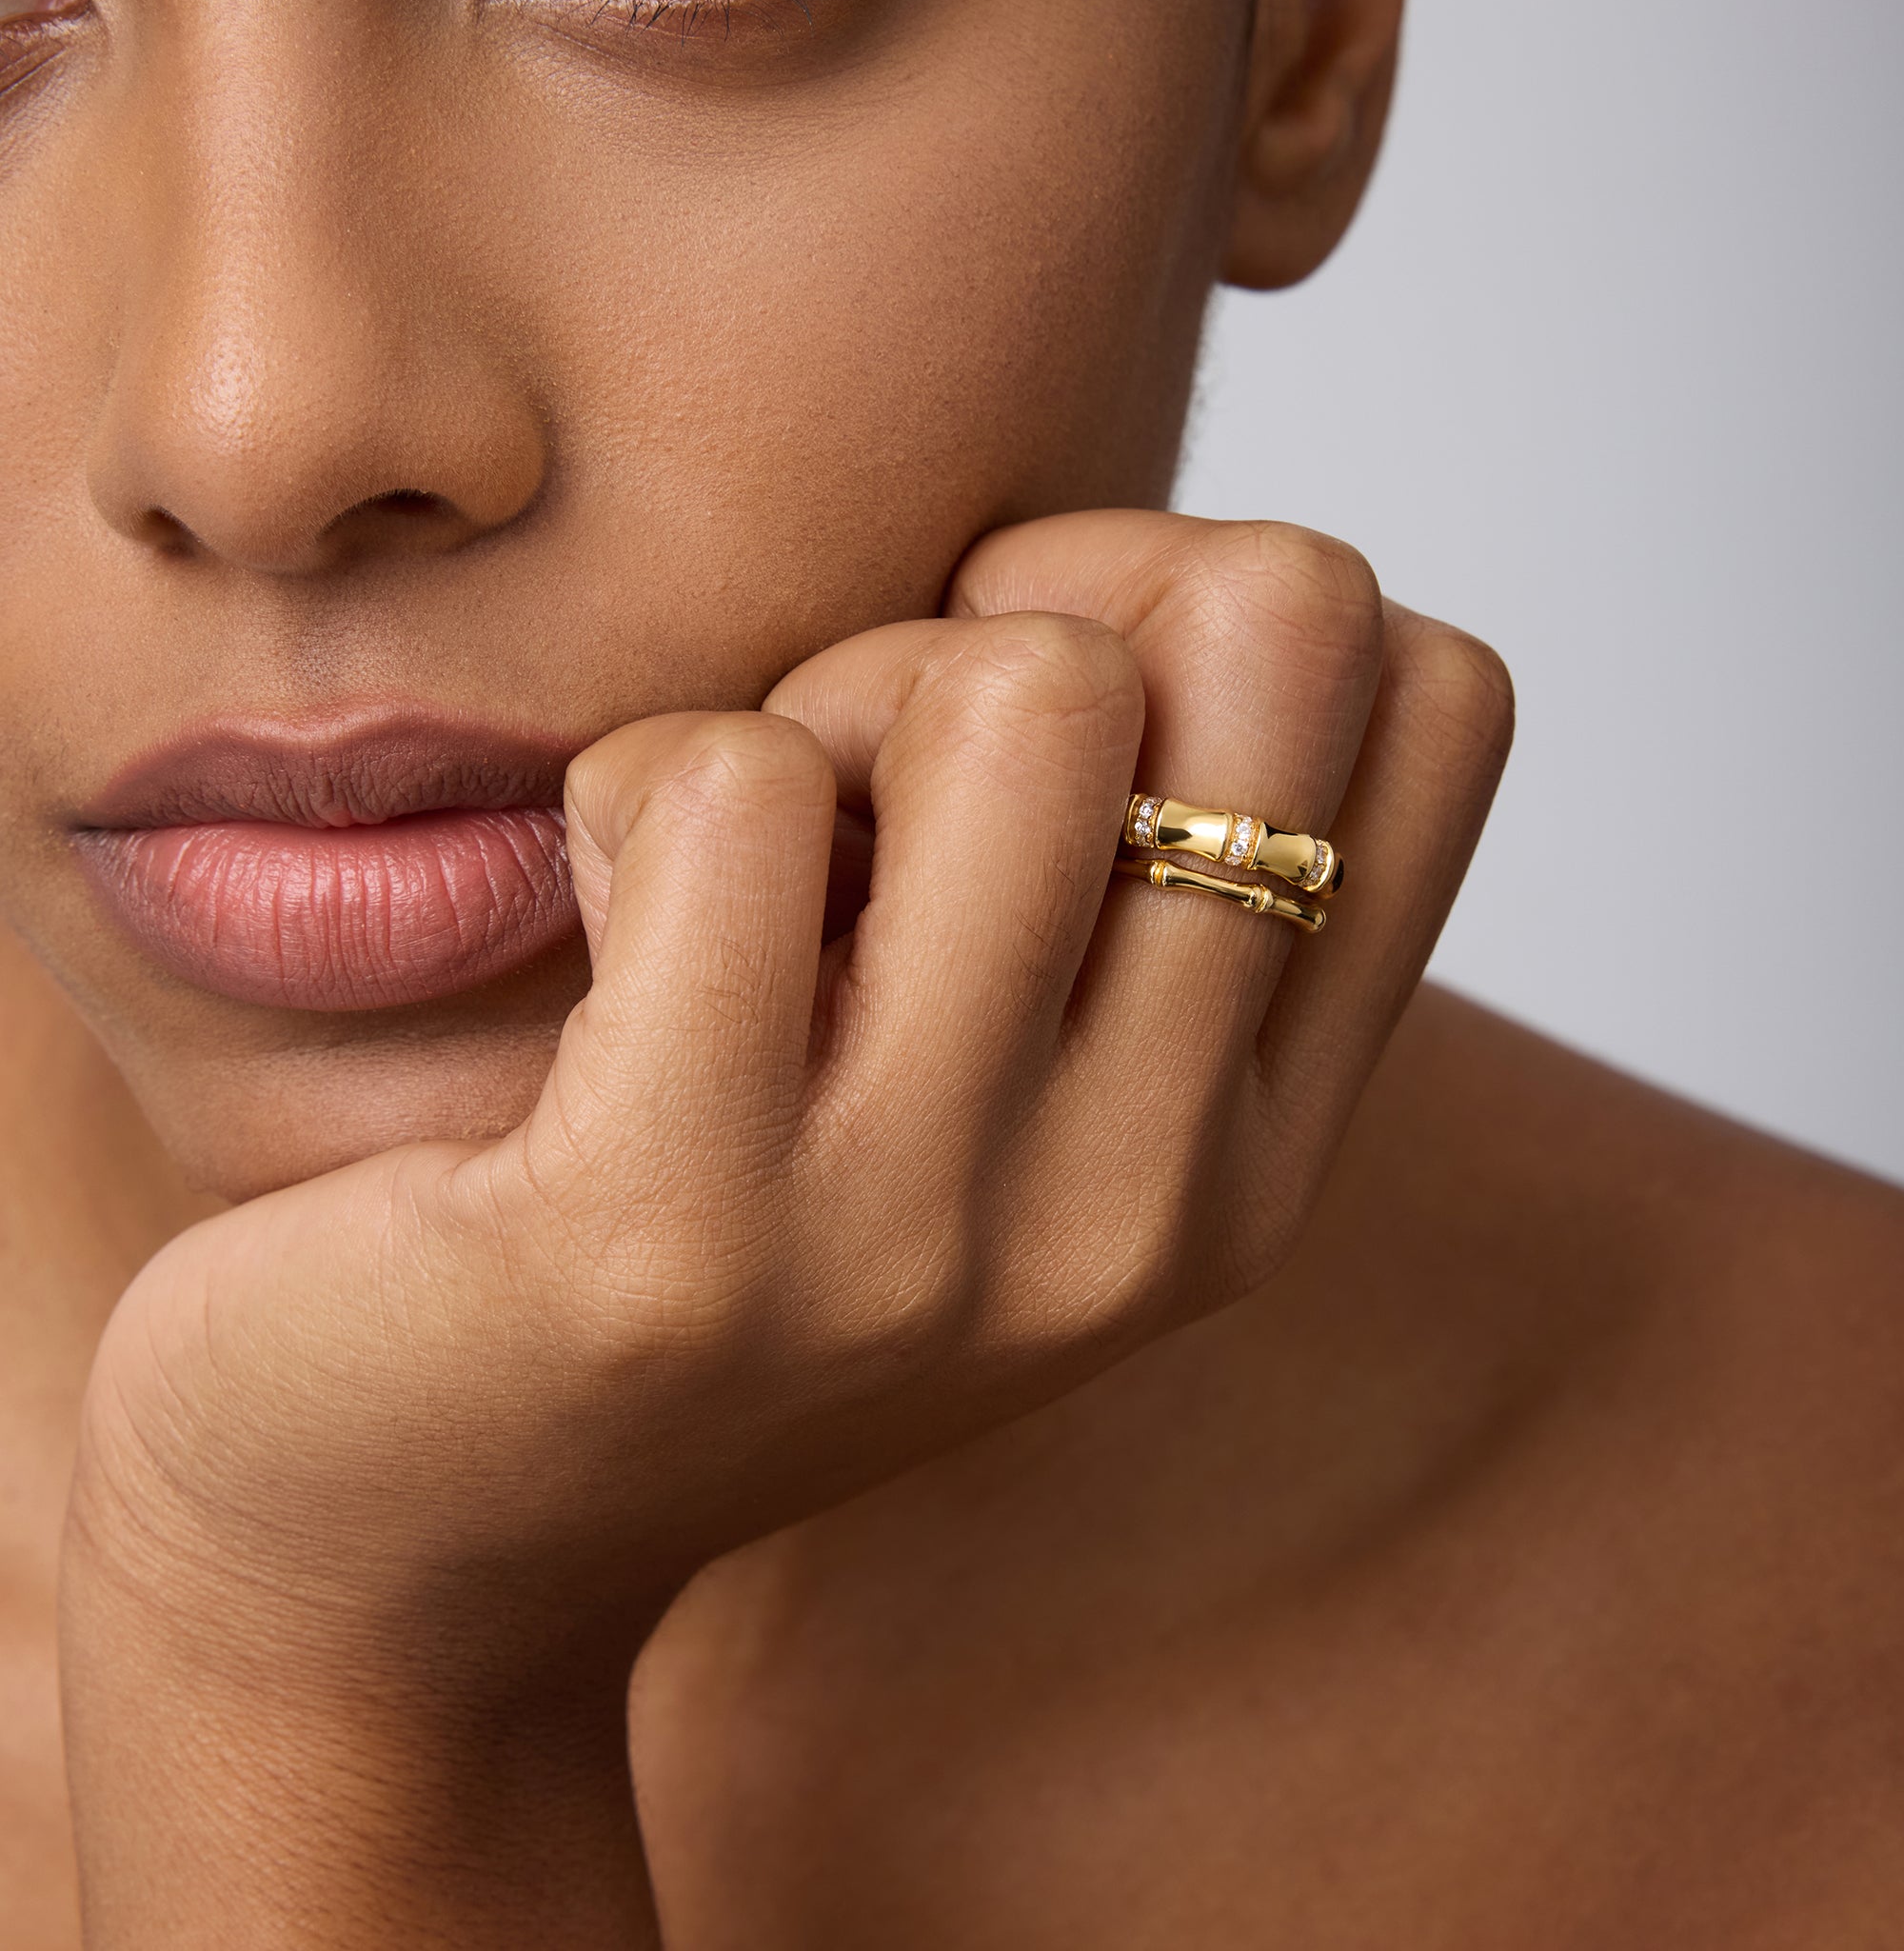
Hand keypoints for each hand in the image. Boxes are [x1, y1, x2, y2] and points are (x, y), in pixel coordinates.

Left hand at [60, 512, 1510, 1946]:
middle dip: (1022, 620)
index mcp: (1256, 1148)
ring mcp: (932, 1234)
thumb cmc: (703, 1225)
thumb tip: (1125, 572)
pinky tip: (595, 933)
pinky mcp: (677, 1230)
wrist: (415, 1545)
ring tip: (729, 876)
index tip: (1028, 719)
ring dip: (825, 702)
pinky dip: (629, 790)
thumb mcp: (982, 1073)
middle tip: (868, 785)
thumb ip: (1111, 867)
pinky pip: (730, 787)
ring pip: (1014, 686)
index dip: (1218, 603)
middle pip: (1256, 625)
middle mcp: (1153, 1202)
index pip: (1444, 696)